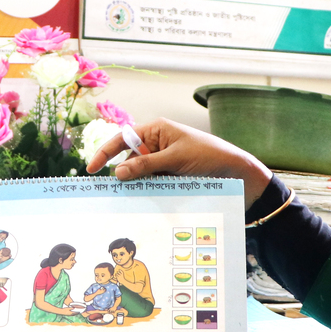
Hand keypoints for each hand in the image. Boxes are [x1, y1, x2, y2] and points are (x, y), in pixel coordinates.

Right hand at [86, 117, 271, 208]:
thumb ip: (146, 165)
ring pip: (141, 176)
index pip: (123, 138)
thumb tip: (117, 172)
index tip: (91, 168)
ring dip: (139, 186)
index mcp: (158, 130)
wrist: (238, 174)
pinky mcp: (172, 177)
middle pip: (130, 160)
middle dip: (124, 175)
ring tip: (137, 198)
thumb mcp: (176, 159)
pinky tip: (148, 201)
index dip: (105, 153)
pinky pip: (153, 184)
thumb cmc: (210, 156)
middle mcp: (158, 144)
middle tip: (115, 192)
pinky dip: (149, 192)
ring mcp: (165, 162)